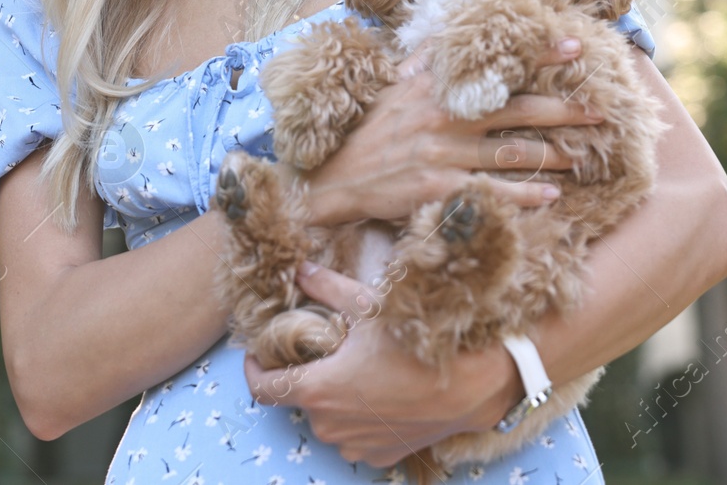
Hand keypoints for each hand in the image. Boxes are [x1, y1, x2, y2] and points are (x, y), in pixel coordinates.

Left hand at [243, 260, 520, 466]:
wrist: (471, 384)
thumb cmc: (417, 344)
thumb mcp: (368, 307)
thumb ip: (326, 288)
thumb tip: (299, 270)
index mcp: (317, 390)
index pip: (262, 389)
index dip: (254, 368)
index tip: (257, 353)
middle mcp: (329, 426)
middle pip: (300, 399)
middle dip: (307, 374)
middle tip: (327, 349)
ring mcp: (354, 446)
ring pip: (328, 419)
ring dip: (334, 398)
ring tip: (359, 371)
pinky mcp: (378, 457)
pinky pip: (355, 437)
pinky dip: (359, 418)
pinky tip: (381, 394)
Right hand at [302, 36, 598, 225]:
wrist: (334, 177)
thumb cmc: (368, 131)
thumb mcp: (392, 87)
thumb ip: (423, 62)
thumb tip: (446, 36)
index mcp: (436, 88)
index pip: (496, 66)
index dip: (539, 56)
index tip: (574, 48)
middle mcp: (444, 116)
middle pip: (518, 110)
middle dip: (564, 110)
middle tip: (600, 111)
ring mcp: (443, 153)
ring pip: (512, 152)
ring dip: (552, 155)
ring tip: (581, 158)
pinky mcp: (439, 187)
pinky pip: (491, 190)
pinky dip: (523, 194)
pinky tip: (550, 197)